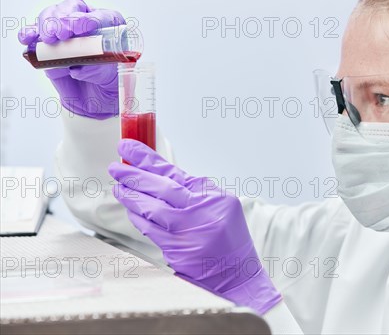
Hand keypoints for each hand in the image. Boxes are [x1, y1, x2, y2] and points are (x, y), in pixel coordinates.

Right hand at [18, 0, 124, 118]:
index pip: (102, 16)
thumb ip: (97, 70)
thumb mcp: (110, 78)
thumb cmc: (107, 83)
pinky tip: (27, 38)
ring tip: (47, 39)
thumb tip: (78, 68)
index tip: (81, 27)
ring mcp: (65, 32)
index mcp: (111, 29)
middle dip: (64, 19)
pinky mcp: (47, 44)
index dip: (90, 19)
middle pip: (72, 8)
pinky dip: (29, 33)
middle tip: (60, 34)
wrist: (95, 97)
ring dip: (46, 24)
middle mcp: (87, 24)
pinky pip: (35, 33)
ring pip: (51, 16)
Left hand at [108, 139, 281, 314]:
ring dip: (130, 197)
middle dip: (133, 175)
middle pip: (160, 188)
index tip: (128, 148)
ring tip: (119, 187)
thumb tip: (159, 176)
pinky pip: (150, 230)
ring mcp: (187, 233)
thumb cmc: (229, 237)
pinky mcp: (176, 252)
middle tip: (116, 167)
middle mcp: (200, 213)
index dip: (147, 159)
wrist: (238, 273)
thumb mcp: (222, 205)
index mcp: (211, 197)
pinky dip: (138, 218)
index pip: (174, 172)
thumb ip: (194, 190)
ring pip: (150, 210)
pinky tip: (131, 210)